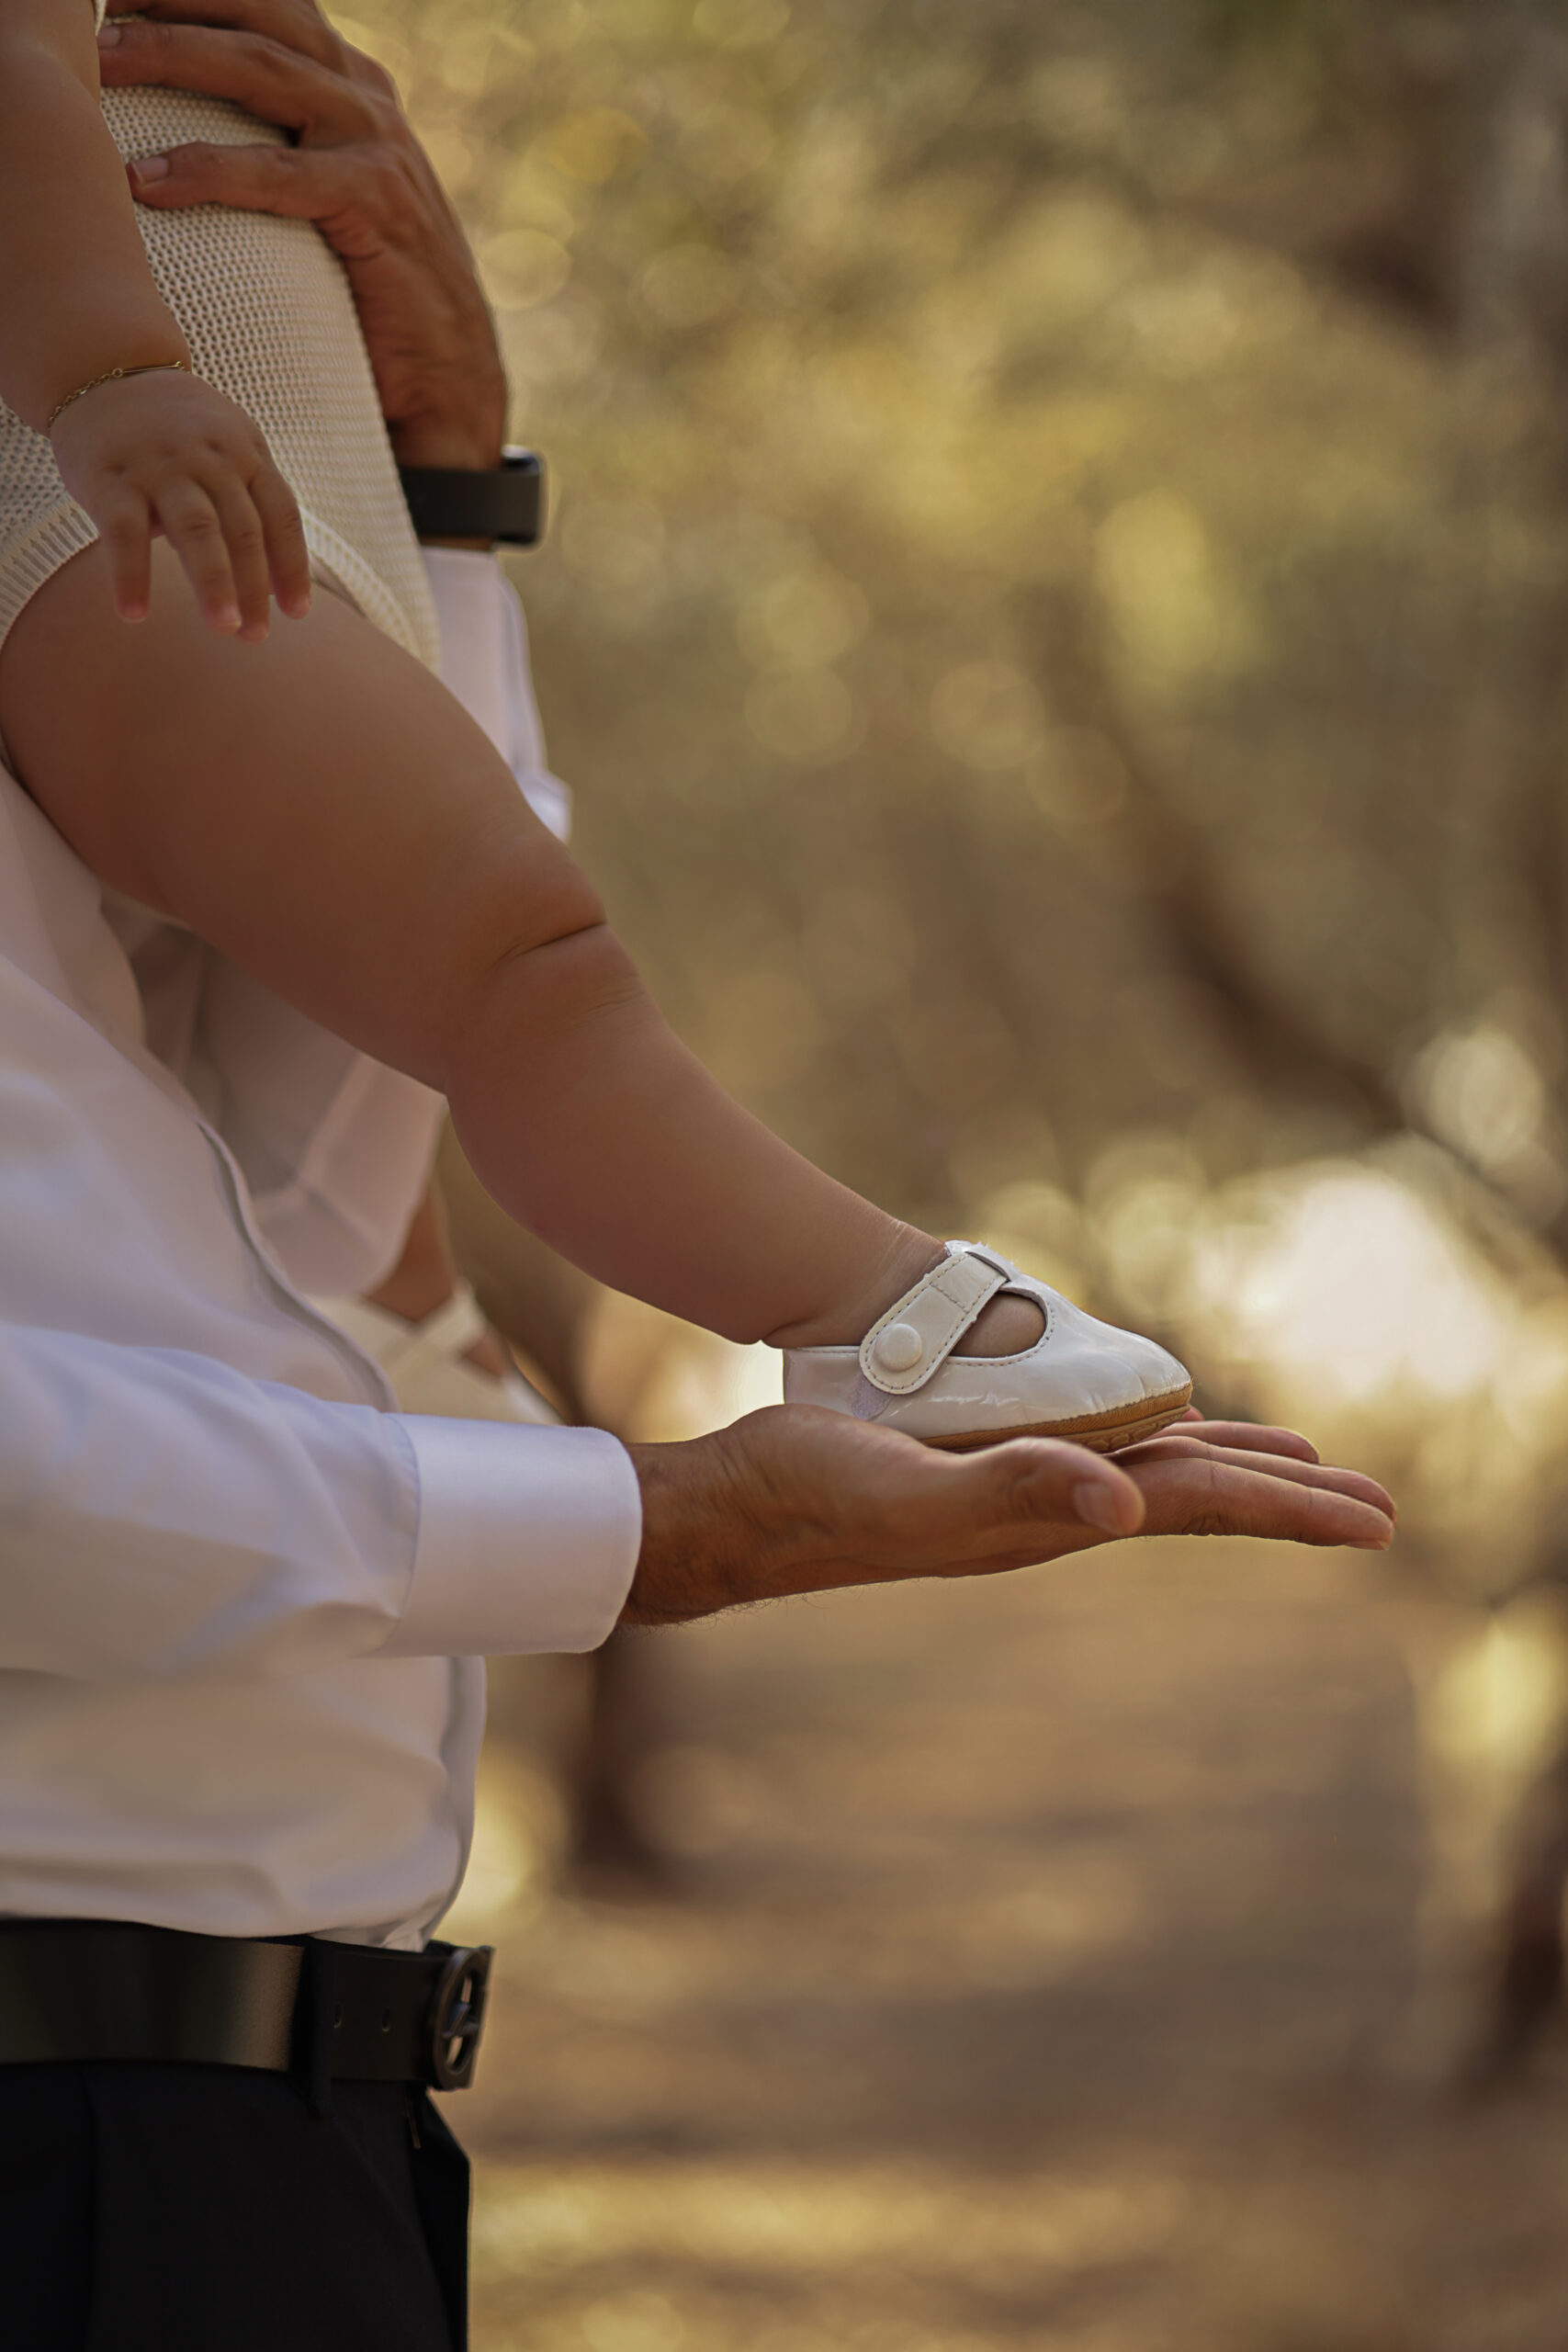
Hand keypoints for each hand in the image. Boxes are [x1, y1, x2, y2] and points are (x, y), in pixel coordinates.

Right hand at [49, 369, 310, 638]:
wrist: (106, 371)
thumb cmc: (178, 433)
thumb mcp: (227, 452)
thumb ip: (248, 509)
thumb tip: (267, 590)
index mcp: (246, 454)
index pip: (281, 515)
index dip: (292, 566)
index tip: (297, 613)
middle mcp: (209, 459)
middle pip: (244, 529)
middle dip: (254, 586)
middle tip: (255, 636)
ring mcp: (161, 467)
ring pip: (197, 528)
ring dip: (214, 582)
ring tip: (225, 628)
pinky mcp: (111, 478)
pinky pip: (123, 533)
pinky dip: (130, 575)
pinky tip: (134, 615)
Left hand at [98, 0, 506, 470]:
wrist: (453, 380)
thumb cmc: (375, 300)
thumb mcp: (324, 203)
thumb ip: (278, 153)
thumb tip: (184, 136)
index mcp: (351, 83)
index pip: (265, 6)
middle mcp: (366, 97)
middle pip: (258, 14)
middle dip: (172, 2)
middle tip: (91, 11)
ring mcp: (379, 144)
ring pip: (263, 70)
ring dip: (174, 56)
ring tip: (103, 67)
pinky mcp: (379, 204)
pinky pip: (282, 173)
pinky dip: (210, 171)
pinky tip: (149, 180)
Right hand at [622, 1408, 1395, 1625]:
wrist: (742, 1505)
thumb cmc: (819, 1497)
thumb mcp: (916, 1493)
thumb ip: (1017, 1492)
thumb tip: (1130, 1506)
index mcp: (1058, 1515)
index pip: (1200, 1505)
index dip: (1292, 1511)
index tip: (1377, 1524)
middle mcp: (1055, 1506)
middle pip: (1200, 1497)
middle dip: (1291, 1501)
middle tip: (1378, 1509)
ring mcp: (1021, 1485)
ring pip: (1159, 1473)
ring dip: (1236, 1474)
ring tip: (1302, 1472)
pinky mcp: (986, 1458)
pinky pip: (1103, 1448)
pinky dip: (1160, 1445)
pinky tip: (1163, 1441)